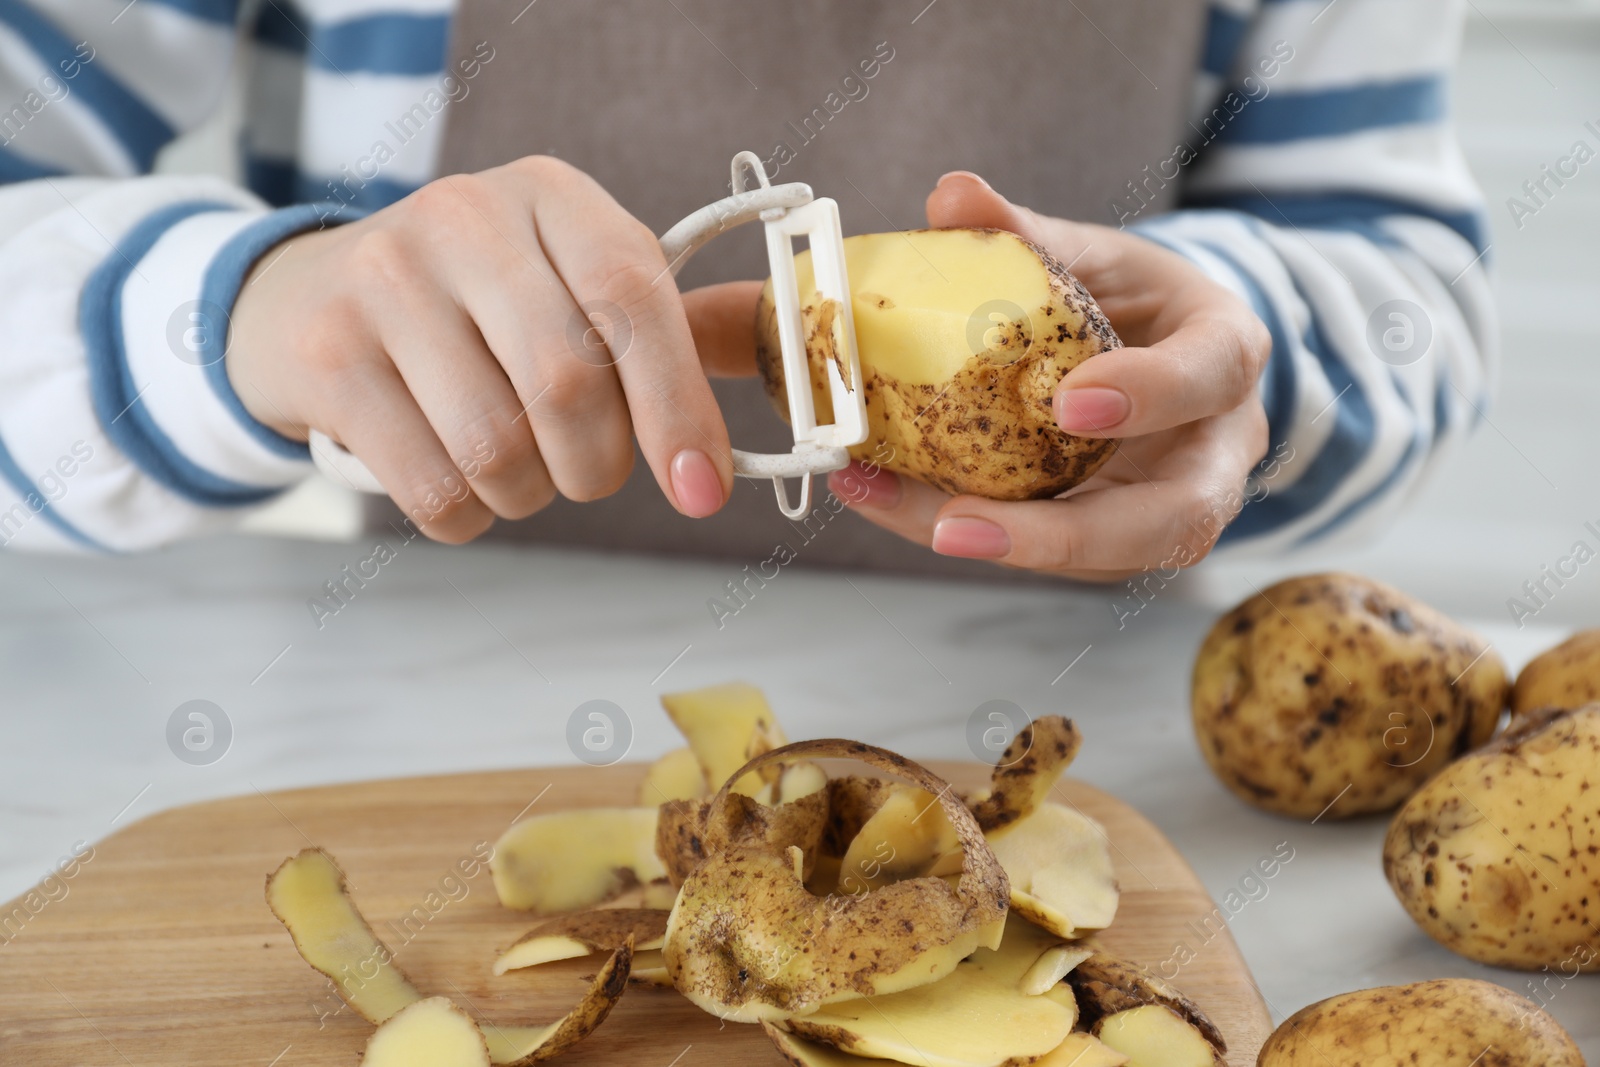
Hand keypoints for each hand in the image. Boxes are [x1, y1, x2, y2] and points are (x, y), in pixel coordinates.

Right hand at [227, 156, 747, 541]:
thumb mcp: (565, 284)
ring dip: (528, 495)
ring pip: (498, 449)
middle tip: (587, 471)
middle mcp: (463, 219)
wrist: (305, 297)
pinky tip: (459, 483)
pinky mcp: (327, 357)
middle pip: (567, 386)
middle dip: (596, 465)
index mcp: (550, 196)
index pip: (633, 296)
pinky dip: (466, 517)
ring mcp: (383, 281)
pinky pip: (433, 489)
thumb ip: (653, 342)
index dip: (677, 404)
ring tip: (516, 471)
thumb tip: (719, 459)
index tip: (701, 488)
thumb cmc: (476, 309)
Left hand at [827, 172, 1270, 581]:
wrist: (1166, 357)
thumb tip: (950, 196)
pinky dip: (972, 532)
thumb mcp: (1098, 256)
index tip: (1070, 403)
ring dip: (998, 546)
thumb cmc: (1138, 305)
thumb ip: (1030, 234)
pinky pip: (1053, 552)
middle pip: (1173, 520)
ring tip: (900, 512)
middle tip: (959, 524)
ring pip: (1107, 557)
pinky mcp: (1119, 542)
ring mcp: (1170, 507)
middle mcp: (1213, 450)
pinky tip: (891, 500)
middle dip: (1065, 535)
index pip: (1209, 377)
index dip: (1151, 394)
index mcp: (1226, 357)